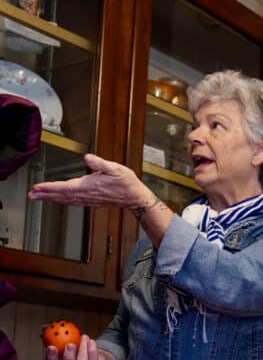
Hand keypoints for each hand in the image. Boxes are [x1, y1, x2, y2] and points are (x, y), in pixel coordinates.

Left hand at [28, 153, 156, 211]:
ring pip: (65, 199)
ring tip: (38, 197)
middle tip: (31, 195)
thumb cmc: (126, 183)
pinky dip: (61, 200)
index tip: (38, 187)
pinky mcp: (90, 201)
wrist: (134, 197)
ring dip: (50, 198)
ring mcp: (88, 199)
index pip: (65, 187)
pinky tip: (56, 199)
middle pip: (61, 195)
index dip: (50, 187)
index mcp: (90, 186)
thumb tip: (87, 158)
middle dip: (45, 195)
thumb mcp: (115, 168)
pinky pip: (71, 202)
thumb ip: (100, 163)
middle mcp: (86, 194)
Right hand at [45, 335, 113, 359]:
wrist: (94, 356)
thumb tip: (44, 327)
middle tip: (70, 344)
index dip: (51, 357)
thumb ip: (53, 336)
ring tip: (84, 336)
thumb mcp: (63, 343)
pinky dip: (92, 349)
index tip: (51, 346)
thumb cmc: (74, 349)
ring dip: (82, 348)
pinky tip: (90, 340)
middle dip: (68, 356)